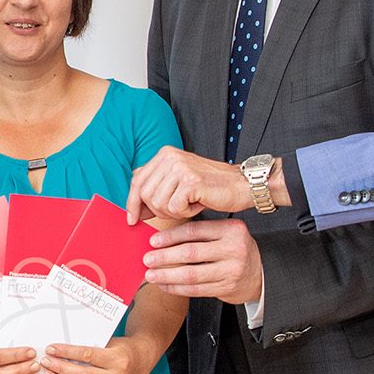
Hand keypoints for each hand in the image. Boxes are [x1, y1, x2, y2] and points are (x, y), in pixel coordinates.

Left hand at [40, 337, 156, 373]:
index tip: (52, 348)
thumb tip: (61, 346)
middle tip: (45, 361)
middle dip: (61, 368)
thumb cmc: (119, 348)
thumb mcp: (108, 341)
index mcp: (117, 359)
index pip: (88, 355)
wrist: (139, 362)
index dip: (68, 353)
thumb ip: (89, 345)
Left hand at [126, 148, 251, 223]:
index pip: (137, 180)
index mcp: (165, 154)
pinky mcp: (190, 182)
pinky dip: (184, 213)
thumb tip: (133, 210)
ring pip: (157, 202)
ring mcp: (180, 168)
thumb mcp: (179, 181)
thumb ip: (156, 188)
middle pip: (144, 193)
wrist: (241, 185)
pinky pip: (173, 208)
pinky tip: (196, 205)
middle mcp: (170, 157)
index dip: (132, 202)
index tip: (133, 219)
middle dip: (156, 210)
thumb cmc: (211, 187)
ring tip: (188, 205)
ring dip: (172, 212)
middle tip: (176, 210)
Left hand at [142, 219, 263, 303]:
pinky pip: (196, 289)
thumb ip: (201, 233)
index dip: (171, 236)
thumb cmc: (234, 249)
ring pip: (191, 274)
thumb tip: (161, 238)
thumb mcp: (225, 233)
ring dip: (167, 275)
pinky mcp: (227, 288)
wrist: (259, 274)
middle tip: (147, 259)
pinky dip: (177, 288)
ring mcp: (232, 271)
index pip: (195, 231)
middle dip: (165, 257)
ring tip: (151, 274)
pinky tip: (165, 285)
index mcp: (232, 229)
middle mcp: (234, 249)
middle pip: (191, 253)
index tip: (153, 241)